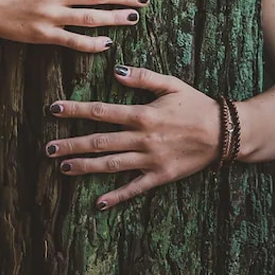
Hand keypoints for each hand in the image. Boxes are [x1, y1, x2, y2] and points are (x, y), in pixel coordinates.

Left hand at [44, 65, 221, 209]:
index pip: (101, 112)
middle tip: (48, 148)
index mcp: (143, 114)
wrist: (225, 133)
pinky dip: (116, 196)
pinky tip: (98, 203)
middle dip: (71, 144)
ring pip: (111, 165)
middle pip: (99, 141)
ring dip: (85, 167)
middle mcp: (142, 139)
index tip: (54, 110)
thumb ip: (143, 77)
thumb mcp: (171, 84)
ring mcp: (150, 160)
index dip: (76, 110)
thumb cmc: (196, 105)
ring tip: (63, 168)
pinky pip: (134, 188)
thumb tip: (116, 71)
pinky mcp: (160, 176)